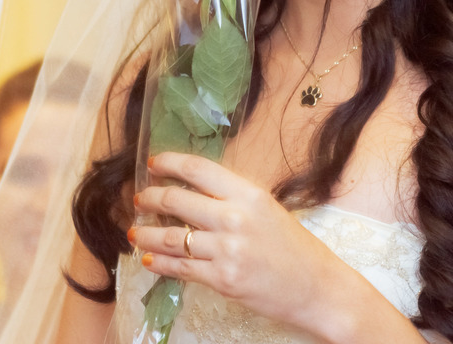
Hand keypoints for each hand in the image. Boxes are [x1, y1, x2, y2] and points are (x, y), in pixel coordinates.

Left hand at [130, 152, 342, 335]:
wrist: (318, 289)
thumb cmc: (294, 248)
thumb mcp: (266, 209)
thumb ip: (232, 198)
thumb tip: (191, 189)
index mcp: (248, 194)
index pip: (198, 169)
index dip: (169, 163)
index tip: (152, 164)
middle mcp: (234, 218)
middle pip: (177, 199)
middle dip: (150, 198)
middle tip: (139, 199)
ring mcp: (226, 251)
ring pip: (171, 237)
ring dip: (146, 233)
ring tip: (135, 231)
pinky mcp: (222, 279)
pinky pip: (179, 268)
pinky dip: (158, 263)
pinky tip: (148, 260)